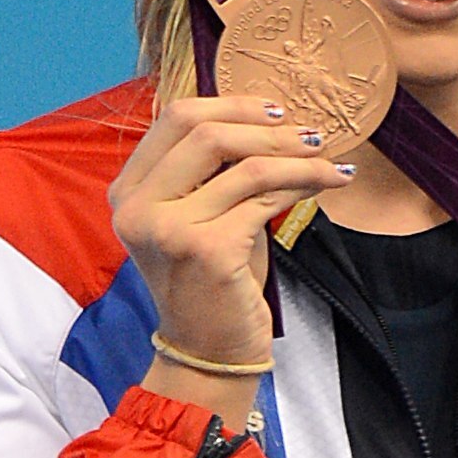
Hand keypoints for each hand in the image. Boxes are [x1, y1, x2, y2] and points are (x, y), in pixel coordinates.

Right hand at [109, 97, 354, 421]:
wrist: (209, 351)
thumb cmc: (212, 283)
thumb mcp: (201, 217)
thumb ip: (214, 171)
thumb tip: (266, 119)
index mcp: (128, 192)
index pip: (175, 118)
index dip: (231, 105)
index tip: (274, 111)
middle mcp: (138, 208)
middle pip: (205, 132)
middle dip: (267, 128)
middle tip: (309, 134)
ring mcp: (169, 229)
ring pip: (246, 165)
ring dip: (298, 158)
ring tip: (329, 162)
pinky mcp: (207, 250)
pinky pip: (265, 198)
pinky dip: (302, 185)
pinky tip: (324, 185)